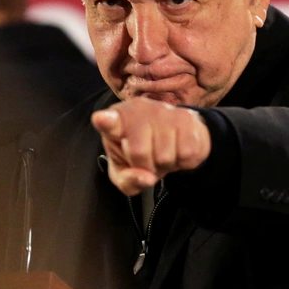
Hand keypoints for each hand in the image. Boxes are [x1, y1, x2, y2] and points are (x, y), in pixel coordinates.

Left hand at [91, 97, 210, 194]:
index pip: (108, 121)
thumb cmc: (140, 154)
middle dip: (145, 165)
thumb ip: (127, 180)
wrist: (174, 137)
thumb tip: (146, 179)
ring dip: (165, 164)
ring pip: (164, 156)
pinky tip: (177, 149)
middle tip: (148, 159)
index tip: (101, 119)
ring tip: (162, 153)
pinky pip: (186, 154)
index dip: (106, 122)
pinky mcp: (187, 118)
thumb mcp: (124, 172)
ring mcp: (164, 110)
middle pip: (138, 152)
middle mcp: (138, 109)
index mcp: (116, 119)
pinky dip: (183, 161)